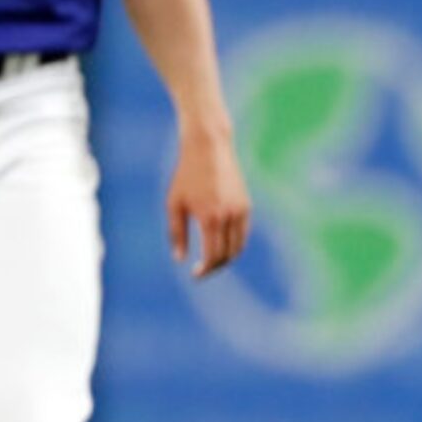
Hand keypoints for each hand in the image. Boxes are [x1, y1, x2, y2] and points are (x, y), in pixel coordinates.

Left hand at [167, 126, 251, 277]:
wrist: (209, 148)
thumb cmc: (186, 175)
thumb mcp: (174, 204)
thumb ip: (176, 233)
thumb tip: (180, 258)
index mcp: (210, 218)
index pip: (213, 256)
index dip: (205, 270)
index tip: (195, 274)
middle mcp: (229, 216)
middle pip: (227, 255)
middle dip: (215, 267)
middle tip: (202, 270)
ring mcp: (240, 210)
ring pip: (239, 246)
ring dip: (227, 258)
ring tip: (212, 260)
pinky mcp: (246, 204)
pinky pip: (243, 232)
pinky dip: (234, 243)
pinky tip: (220, 243)